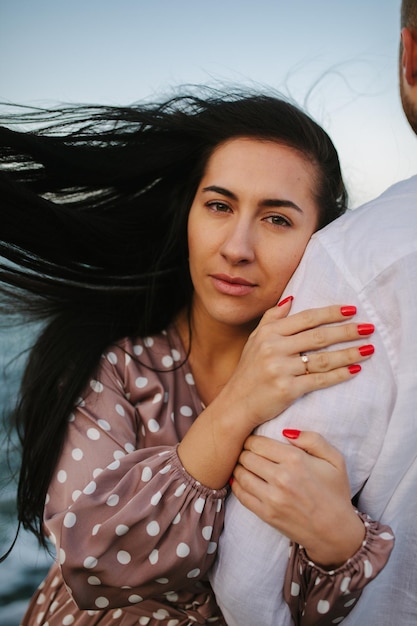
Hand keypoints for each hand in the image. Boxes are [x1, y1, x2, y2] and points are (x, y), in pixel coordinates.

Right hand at [223, 302, 373, 429]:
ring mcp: (280, 370)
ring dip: (349, 353)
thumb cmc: (248, 372)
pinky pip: (319, 380)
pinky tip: (355, 370)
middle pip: (318, 337)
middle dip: (347, 331)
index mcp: (269, 333)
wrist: (236, 404)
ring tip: (368, 348)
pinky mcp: (287, 390)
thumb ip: (272, 318)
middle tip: (368, 328)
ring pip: (323, 359)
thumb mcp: (255, 340)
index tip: (352, 310)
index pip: (306, 318)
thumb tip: (292, 298)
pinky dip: (339, 375)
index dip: (331, 313)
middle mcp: (274, 348)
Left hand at [231, 431, 364, 568]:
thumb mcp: (335, 460)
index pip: (258, 443)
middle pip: (246, 456)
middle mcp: (282, 478)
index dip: (252, 440)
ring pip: (241, 474)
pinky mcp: (266, 514)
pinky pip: (241, 495)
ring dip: (239, 467)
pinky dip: (236, 485)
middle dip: (245, 452)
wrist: (336, 532)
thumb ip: (313, 439)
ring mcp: (272, 498)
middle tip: (248, 453)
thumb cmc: (335, 493)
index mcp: (296, 460)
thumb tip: (286, 432)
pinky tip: (241, 481)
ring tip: (244, 466)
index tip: (255, 442)